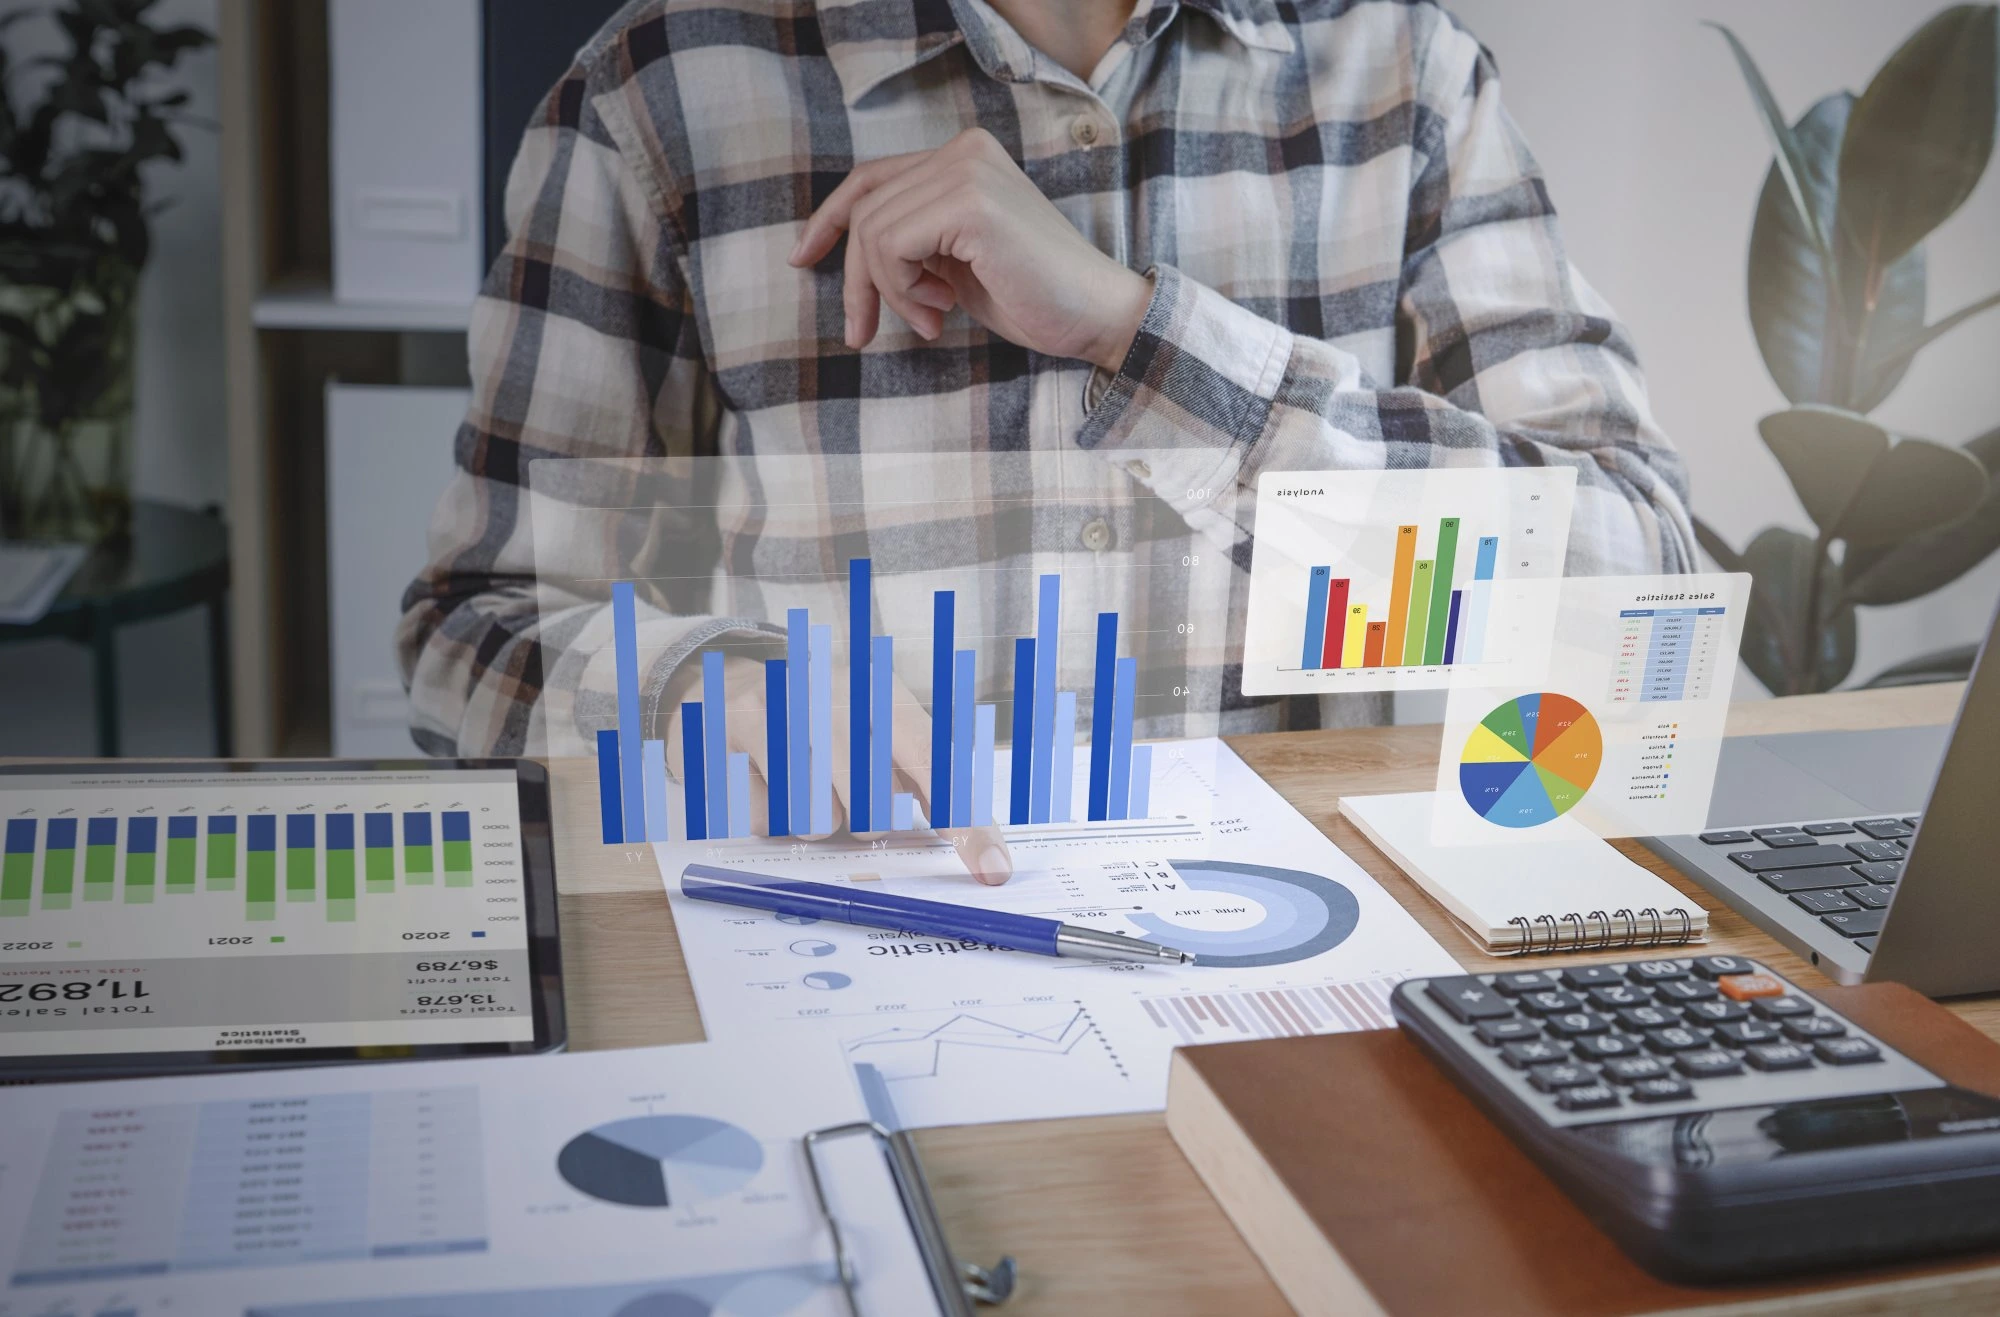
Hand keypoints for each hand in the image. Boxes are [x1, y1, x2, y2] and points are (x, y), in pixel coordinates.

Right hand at [666, 657, 1013, 884]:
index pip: (938, 766)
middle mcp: (839, 697)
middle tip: (843, 790)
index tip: (991, 871)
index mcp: (885, 695)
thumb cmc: (824, 720)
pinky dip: (770, 817)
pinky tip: (766, 780)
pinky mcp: (737, 734)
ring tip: (804, 784)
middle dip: (860, 820)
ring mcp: (784, 713)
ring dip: (815, 822)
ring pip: (818, 823)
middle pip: (873, 811)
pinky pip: (766, 821)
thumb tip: (984, 855)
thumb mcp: (881, 730)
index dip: (967, 823)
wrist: (732, 677)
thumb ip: (929, 783)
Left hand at [789, 128, 1152, 372]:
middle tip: (865, 333)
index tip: (802, 260)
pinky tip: (940, 312)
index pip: (871, 179)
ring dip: (889, 291)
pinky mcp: (970, 203)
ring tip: (929, 320)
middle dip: (857, 279)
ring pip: (872, 231)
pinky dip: (902, 290)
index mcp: (963, 156)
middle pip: (864, 209)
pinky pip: (891, 246)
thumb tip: (844, 250)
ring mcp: (968, 170)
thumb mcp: (954, 260)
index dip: (828, 219)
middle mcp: (964, 150)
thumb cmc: (1032, 297)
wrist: (1095, 317)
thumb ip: (912, 238)